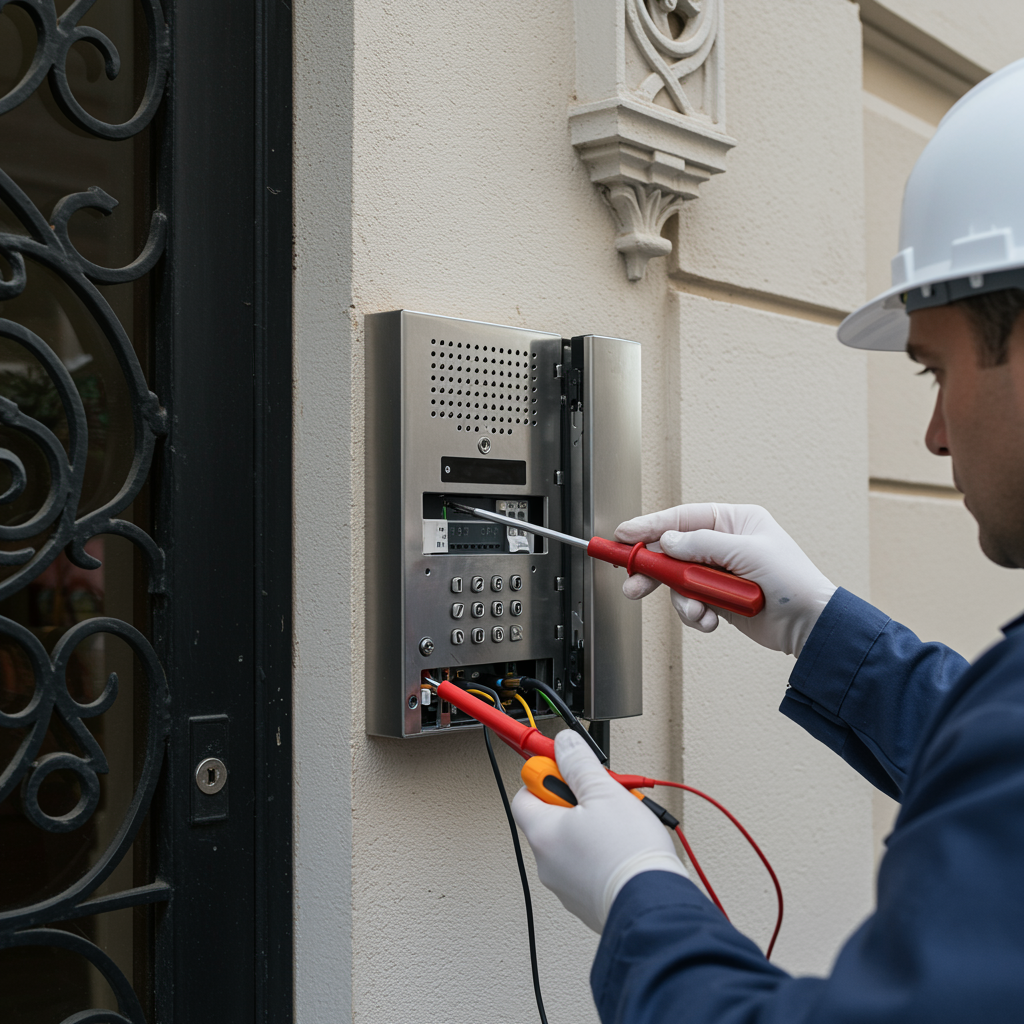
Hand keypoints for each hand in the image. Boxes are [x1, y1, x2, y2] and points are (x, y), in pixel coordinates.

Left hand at [511, 730, 687, 933]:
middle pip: (551, 818)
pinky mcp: (587, 902)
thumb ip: (579, 764)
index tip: (565, 768)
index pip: (524, 795)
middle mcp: (547, 863)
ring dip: (591, 828)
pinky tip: (625, 849)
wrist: (652, 908)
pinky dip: (601, 854)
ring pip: (572, 843)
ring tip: (620, 824)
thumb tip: (564, 744)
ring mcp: (566, 886)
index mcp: (544, 833)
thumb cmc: (627, 854)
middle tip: (602, 796)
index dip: (544, 776)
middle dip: (576, 801)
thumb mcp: (604, 792)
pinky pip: (588, 867)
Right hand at [615, 503, 836, 656]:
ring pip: (680, 582)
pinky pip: (691, 603)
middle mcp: (724, 545)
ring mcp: (720, 574)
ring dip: (683, 600)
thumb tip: (667, 541)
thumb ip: (700, 545)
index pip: (682, 519)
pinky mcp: (719, 599)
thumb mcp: (745, 553)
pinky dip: (696, 614)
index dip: (650, 526)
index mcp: (734, 522)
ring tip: (697, 611)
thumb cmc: (791, 581)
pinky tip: (709, 620)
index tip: (624, 535)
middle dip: (654, 570)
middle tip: (633, 583)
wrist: (810, 624)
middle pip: (673, 551)